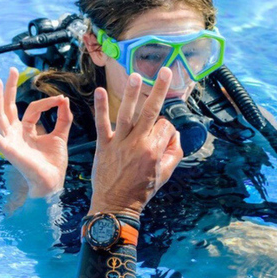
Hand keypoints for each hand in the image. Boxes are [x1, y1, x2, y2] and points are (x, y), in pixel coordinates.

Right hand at [0, 67, 71, 197]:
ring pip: (0, 116)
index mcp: (26, 130)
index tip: (61, 99)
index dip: (46, 102)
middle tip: (11, 71)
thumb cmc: (54, 162)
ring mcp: (10, 141)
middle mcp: (15, 133)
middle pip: (8, 107)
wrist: (53, 181)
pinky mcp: (8, 150)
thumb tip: (64, 99)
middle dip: (8, 89)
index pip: (31, 109)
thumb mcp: (60, 136)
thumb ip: (63, 118)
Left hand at [89, 68, 182, 218]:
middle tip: (166, 71)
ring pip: (127, 113)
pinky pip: (102, 123)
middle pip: (151, 111)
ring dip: (132, 93)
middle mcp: (138, 143)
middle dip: (160, 89)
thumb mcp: (165, 175)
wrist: (115, 206)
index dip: (166, 128)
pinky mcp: (103, 145)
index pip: (165, 126)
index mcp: (154, 151)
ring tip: (136, 75)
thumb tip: (175, 134)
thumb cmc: (141, 191)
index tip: (162, 135)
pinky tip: (101, 91)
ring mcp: (119, 143)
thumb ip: (174, 153)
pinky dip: (101, 107)